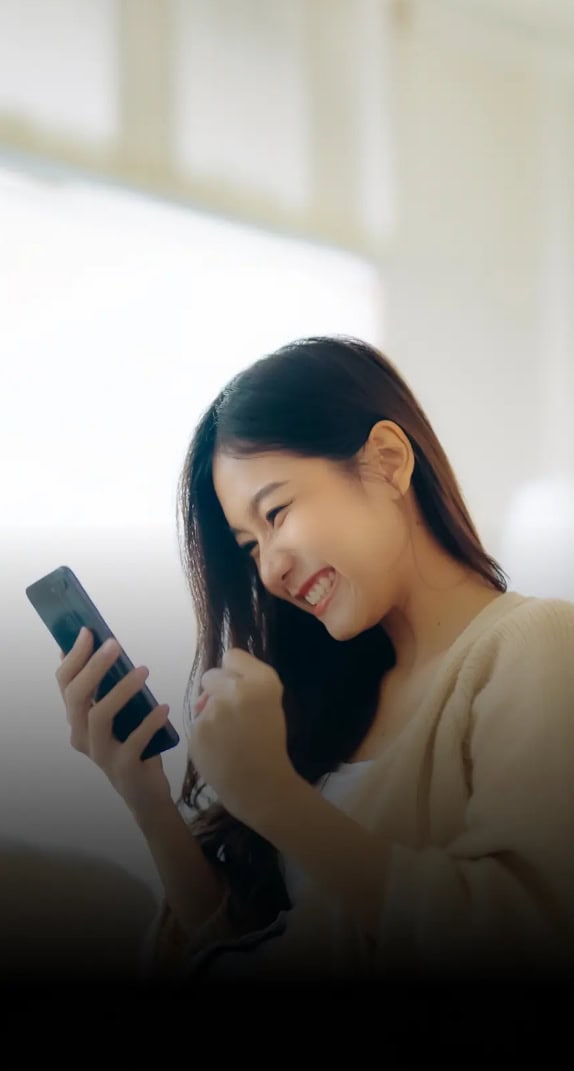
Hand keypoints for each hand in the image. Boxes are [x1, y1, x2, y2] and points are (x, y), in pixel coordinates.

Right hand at [56, 629, 172, 817]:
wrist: (144, 792)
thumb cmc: (131, 743)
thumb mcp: (117, 713)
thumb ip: (108, 688)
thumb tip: (106, 647)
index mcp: (76, 719)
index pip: (65, 684)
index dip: (74, 657)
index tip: (88, 631)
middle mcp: (81, 736)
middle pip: (76, 697)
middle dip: (93, 667)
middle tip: (114, 645)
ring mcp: (100, 753)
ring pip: (99, 717)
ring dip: (120, 690)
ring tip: (143, 671)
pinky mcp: (123, 767)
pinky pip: (133, 741)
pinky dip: (149, 721)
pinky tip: (163, 707)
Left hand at [189, 648, 297, 829]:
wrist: (260, 785)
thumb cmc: (270, 744)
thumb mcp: (271, 704)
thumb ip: (248, 684)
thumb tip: (215, 682)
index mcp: (262, 682)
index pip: (232, 656)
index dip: (234, 672)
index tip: (240, 688)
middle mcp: (235, 690)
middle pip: (211, 676)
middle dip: (216, 691)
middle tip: (231, 714)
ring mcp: (213, 711)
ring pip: (203, 703)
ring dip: (211, 715)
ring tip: (229, 738)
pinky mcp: (196, 731)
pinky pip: (197, 724)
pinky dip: (205, 735)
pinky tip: (219, 750)